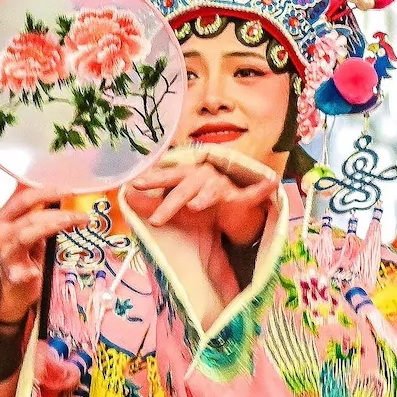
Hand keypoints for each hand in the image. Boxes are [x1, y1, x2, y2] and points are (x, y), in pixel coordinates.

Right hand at [0, 186, 88, 325]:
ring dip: (52, 230)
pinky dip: (28, 271)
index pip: (25, 200)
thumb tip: (73, 202)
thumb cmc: (27, 255)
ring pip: (26, 237)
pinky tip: (35, 272)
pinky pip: (20, 272)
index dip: (46, 193)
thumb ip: (45, 217)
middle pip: (29, 218)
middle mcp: (2, 233)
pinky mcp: (12, 275)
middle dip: (58, 215)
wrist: (14, 286)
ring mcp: (5, 254)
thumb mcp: (34, 231)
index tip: (69, 190)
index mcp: (6, 218)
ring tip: (74, 226)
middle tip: (82, 216)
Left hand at [128, 150, 277, 242]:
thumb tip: (126, 197)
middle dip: (170, 203)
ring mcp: (222, 185)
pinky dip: (261, 190)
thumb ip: (153, 200)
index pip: (167, 176)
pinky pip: (251, 194)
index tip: (134, 185)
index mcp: (187, 175)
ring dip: (204, 198)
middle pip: (184, 188)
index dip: (152, 180)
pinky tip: (270, 184)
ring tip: (196, 205)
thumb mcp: (176, 202)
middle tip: (155, 221)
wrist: (229, 201)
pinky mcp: (240, 197)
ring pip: (211, 192)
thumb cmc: (198, 199)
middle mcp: (203, 176)